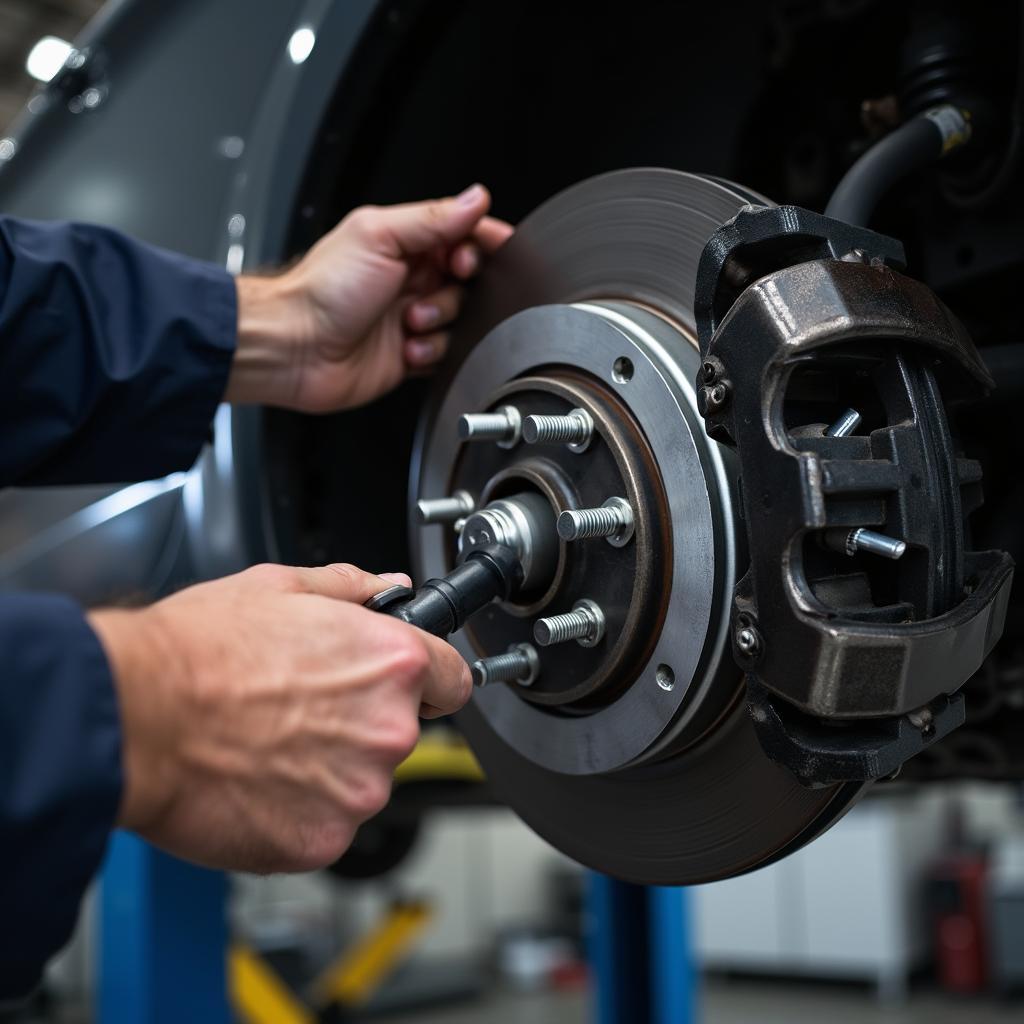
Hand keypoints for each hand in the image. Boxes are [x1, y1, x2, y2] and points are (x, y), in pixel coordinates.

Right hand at [88, 563, 471, 872]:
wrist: (136, 716)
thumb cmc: (200, 651)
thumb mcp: (280, 587)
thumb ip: (352, 587)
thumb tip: (388, 587)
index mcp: (391, 662)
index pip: (453, 680)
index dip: (430, 681)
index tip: (410, 686)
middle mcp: (388, 730)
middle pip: (400, 732)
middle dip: (361, 722)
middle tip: (299, 707)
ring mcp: (358, 792)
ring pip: (361, 781)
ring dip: (329, 769)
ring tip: (267, 741)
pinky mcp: (322, 841)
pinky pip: (326, 823)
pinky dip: (298, 809)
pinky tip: (256, 779)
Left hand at [226, 184, 513, 411]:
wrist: (295, 348)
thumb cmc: (321, 292)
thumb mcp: (379, 237)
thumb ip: (432, 218)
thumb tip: (475, 199)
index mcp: (405, 242)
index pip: (464, 234)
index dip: (478, 246)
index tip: (472, 259)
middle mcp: (411, 278)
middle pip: (470, 281)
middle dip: (457, 290)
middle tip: (427, 293)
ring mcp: (413, 316)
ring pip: (462, 320)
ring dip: (441, 323)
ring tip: (408, 323)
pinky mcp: (412, 354)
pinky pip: (447, 354)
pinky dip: (432, 352)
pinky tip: (406, 349)